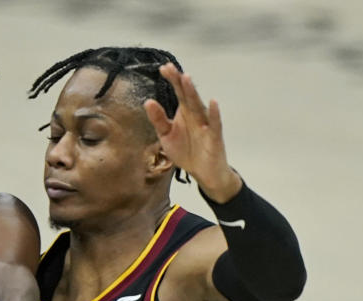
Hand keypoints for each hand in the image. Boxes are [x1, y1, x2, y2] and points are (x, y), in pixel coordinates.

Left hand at [143, 63, 241, 202]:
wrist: (203, 172)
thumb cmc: (186, 151)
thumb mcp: (167, 136)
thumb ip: (158, 120)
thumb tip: (148, 102)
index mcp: (184, 113)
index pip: (178, 93)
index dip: (172, 80)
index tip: (163, 67)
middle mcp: (195, 115)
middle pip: (187, 96)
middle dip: (179, 82)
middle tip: (170, 68)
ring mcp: (205, 124)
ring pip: (199, 106)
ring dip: (193, 92)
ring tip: (186, 78)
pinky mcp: (214, 137)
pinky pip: (215, 124)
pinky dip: (214, 114)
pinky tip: (213, 102)